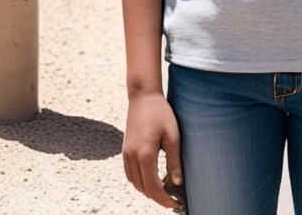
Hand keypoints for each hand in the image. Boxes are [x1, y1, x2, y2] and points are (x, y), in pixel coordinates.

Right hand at [122, 90, 183, 209]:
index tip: (175, 204)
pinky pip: (130, 174)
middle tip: (172, 201)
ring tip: (164, 191)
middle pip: (143, 188)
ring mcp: (126, 154)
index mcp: (145, 155)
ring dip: (148, 191)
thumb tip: (177, 183)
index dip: (165, 199)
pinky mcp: (124, 150)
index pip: (153, 187)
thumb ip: (174, 161)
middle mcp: (132, 157)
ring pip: (135, 183)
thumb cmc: (161, 113)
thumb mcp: (173, 136)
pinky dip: (140, 182)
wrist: (143, 97)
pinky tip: (151, 180)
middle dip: (157, 198)